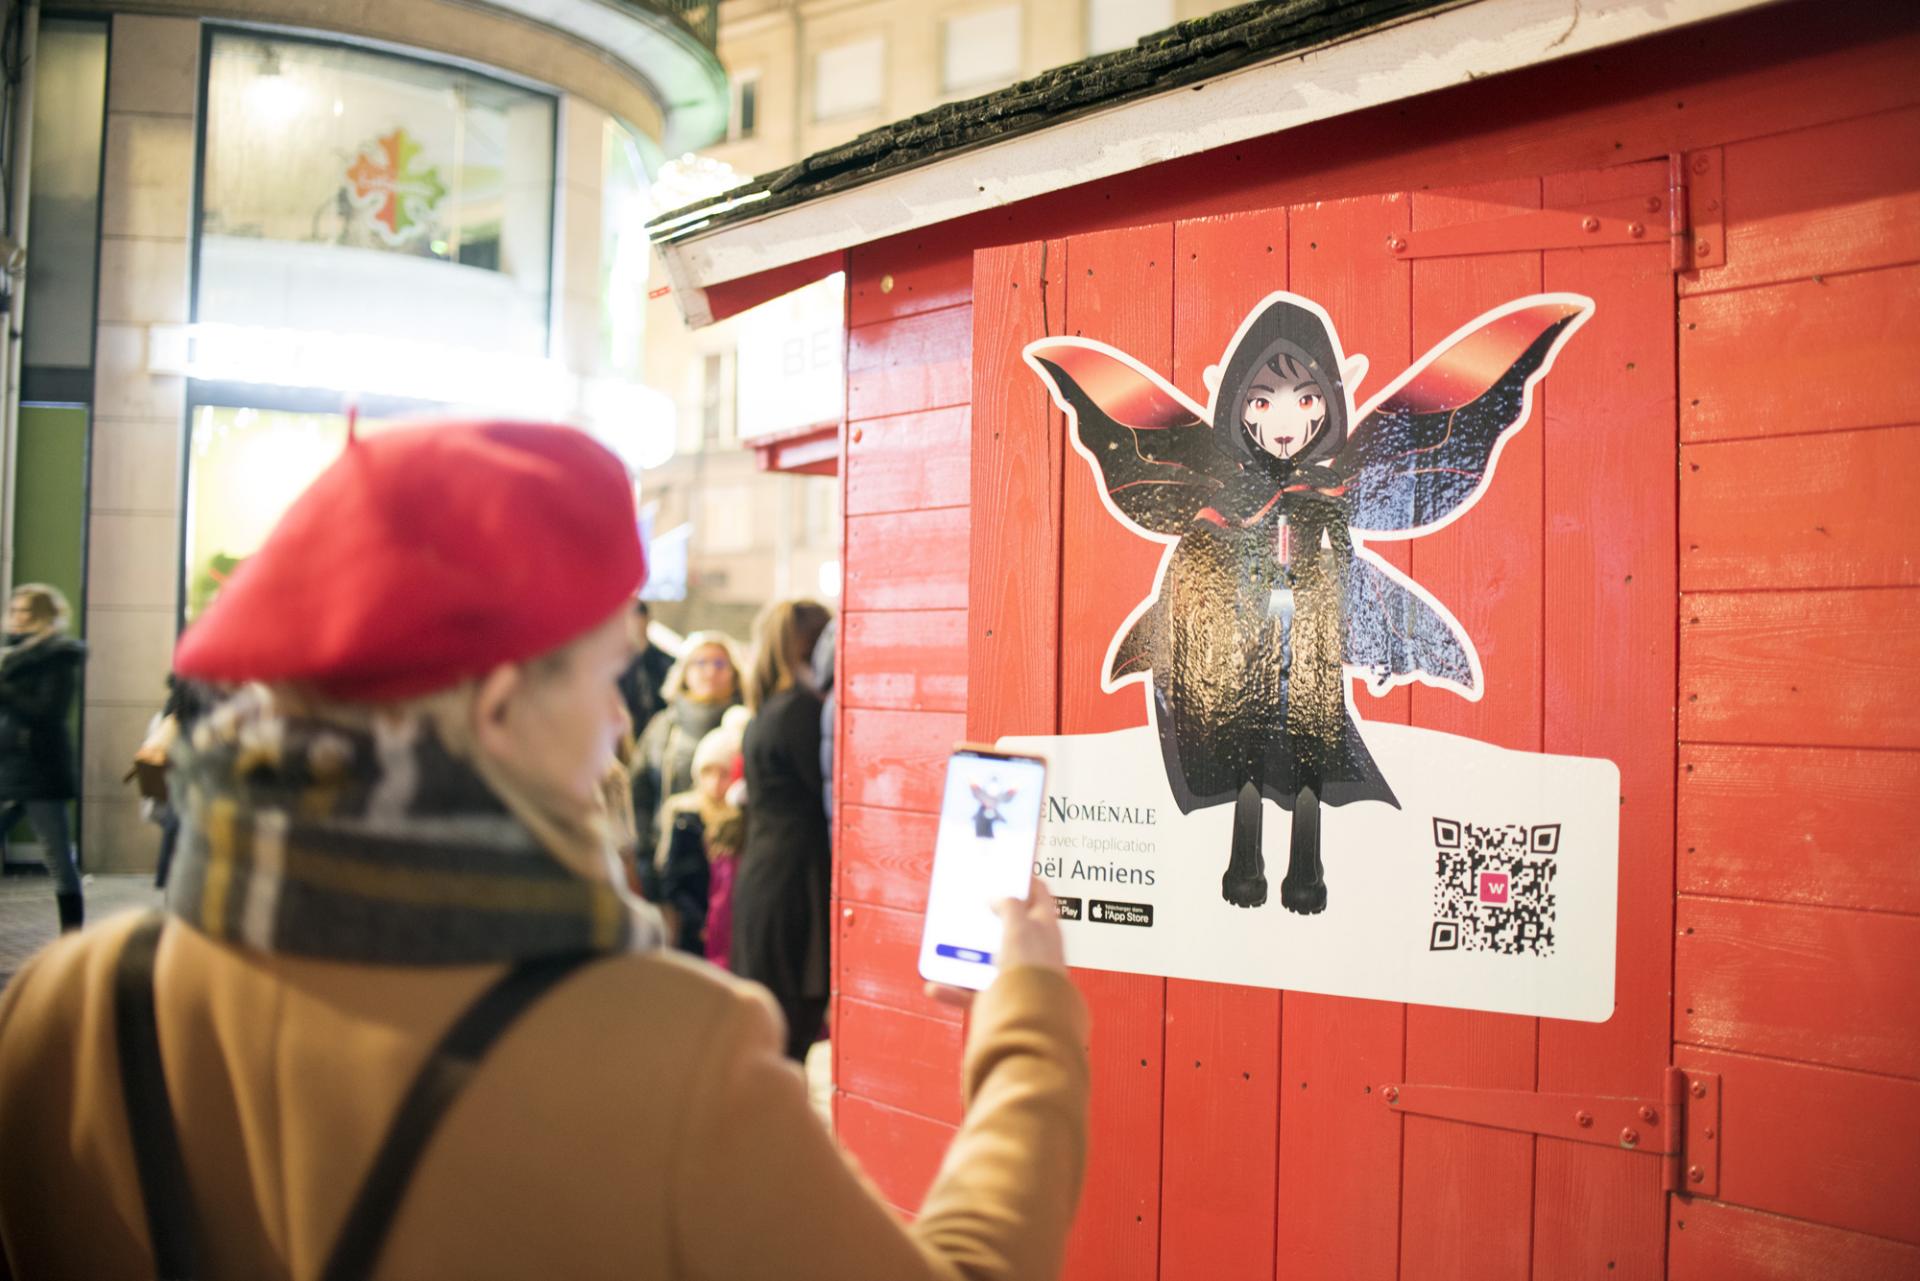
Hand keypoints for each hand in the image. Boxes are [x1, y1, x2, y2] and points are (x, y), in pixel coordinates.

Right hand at [924, 877, 1065, 1008]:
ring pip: (986, 959)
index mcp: (1046, 929)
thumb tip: (999, 899)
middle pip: (1010, 927)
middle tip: (970, 903)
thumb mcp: (1019, 926)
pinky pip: (970, 990)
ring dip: (964, 954)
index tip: (1008, 869)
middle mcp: (1034, 952)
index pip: (1040, 895)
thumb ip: (1009, 906)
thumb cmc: (1033, 972)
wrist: (1029, 1024)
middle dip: (989, 917)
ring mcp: (1016, 976)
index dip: (1024, 879)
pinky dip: (953, 988)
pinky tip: (937, 985)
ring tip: (946, 944)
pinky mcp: (1000, 1000)